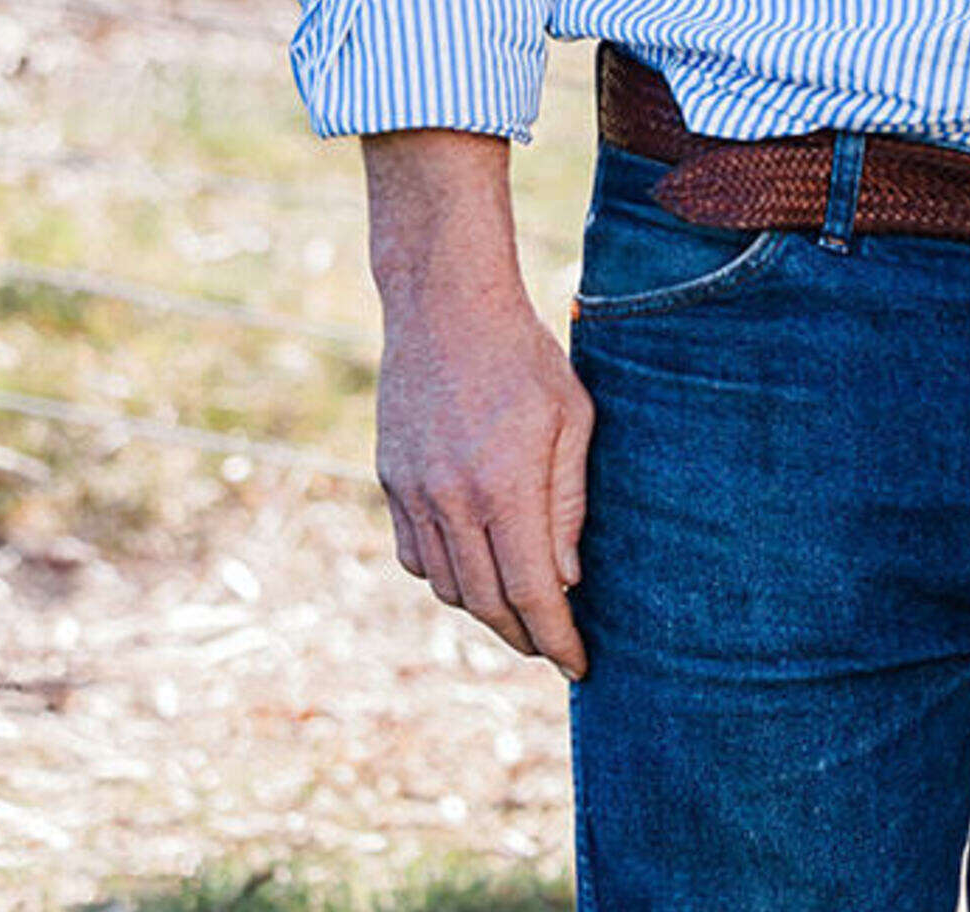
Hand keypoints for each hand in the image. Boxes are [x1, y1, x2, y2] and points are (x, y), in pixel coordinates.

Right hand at [375, 284, 594, 677]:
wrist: (444, 306)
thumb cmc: (525, 355)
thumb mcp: (571, 418)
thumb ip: (568, 502)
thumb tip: (567, 580)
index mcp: (505, 485)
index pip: (532, 590)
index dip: (556, 636)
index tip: (579, 664)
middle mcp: (451, 500)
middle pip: (486, 601)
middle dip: (524, 635)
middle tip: (553, 648)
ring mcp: (413, 494)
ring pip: (446, 587)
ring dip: (484, 610)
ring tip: (521, 612)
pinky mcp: (390, 482)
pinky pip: (415, 557)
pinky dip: (445, 578)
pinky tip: (475, 571)